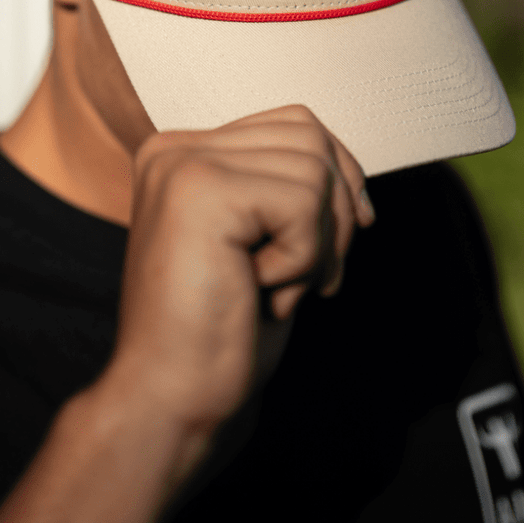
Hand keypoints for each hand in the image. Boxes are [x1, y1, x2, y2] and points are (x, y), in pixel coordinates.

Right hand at [107, 105, 374, 433]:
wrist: (172, 399)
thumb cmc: (222, 330)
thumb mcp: (265, 242)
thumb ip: (289, 189)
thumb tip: (351, 173)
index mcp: (184, 154)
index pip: (294, 124)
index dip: (338, 178)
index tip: (347, 237)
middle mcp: (175, 148)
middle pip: (309, 134)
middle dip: (335, 211)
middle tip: (315, 278)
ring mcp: (182, 164)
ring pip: (312, 167)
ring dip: (316, 241)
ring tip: (276, 286)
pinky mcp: (199, 190)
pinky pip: (301, 201)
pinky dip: (302, 257)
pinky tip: (258, 289)